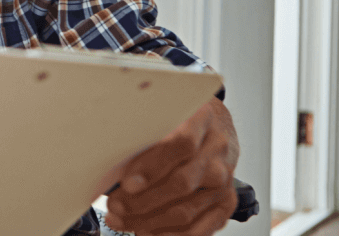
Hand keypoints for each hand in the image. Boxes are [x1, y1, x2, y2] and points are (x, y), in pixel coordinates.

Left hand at [104, 97, 239, 235]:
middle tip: (115, 205)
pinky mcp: (226, 201)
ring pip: (187, 209)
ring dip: (150, 220)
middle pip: (182, 182)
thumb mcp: (162, 114)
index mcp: (201, 119)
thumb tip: (112, 165)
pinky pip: (201, 227)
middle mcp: (217, 150)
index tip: (126, 183)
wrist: (213, 124)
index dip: (151, 167)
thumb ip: (143, 136)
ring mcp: (224, 178)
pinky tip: (148, 231)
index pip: (180, 144)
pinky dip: (172, 234)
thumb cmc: (180, 119)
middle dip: (142, 200)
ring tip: (122, 219)